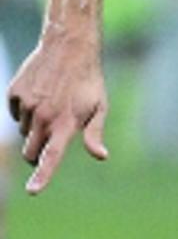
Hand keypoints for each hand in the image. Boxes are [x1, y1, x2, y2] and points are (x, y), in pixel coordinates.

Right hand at [7, 31, 108, 193]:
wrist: (68, 47)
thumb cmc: (89, 81)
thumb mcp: (100, 107)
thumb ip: (94, 134)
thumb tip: (101, 156)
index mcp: (65, 123)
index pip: (51, 156)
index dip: (42, 176)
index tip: (32, 191)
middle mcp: (43, 117)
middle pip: (30, 152)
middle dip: (37, 155)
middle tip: (50, 142)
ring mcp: (27, 105)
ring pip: (24, 133)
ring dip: (34, 129)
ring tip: (52, 107)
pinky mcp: (14, 94)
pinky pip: (15, 114)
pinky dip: (25, 112)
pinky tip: (41, 96)